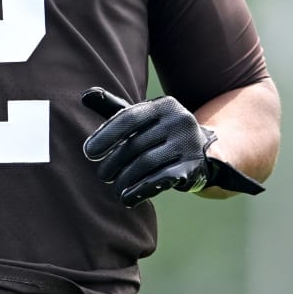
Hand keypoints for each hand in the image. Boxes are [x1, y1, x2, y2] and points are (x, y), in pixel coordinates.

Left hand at [80, 88, 265, 207]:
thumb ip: (115, 109)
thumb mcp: (144, 119)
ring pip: (146, 164)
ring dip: (125, 180)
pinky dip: (140, 190)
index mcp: (164, 105)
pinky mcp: (194, 167)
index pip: (129, 118)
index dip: (106, 135)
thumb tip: (86, 96)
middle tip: (102, 175)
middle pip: (135, 145)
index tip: (89, 153)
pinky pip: (160, 180)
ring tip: (113, 188)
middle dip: (114, 163)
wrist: (206, 152)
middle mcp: (179, 120)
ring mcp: (189, 144)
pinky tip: (128, 198)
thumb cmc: (162, 134)